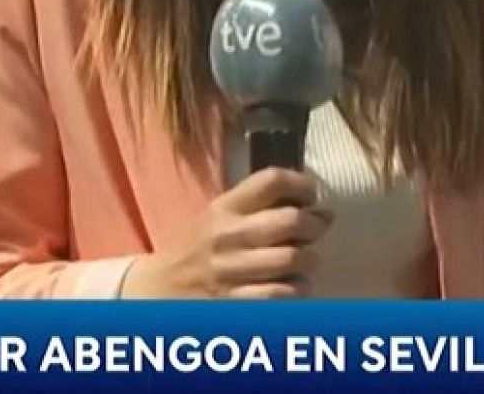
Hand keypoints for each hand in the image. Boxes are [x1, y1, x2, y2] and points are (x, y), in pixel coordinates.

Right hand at [122, 168, 330, 298]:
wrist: (163, 288)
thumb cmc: (202, 247)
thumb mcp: (221, 215)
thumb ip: (262, 204)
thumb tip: (320, 207)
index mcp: (225, 207)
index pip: (271, 180)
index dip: (302, 184)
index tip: (311, 194)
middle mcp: (228, 235)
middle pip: (291, 220)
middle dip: (314, 224)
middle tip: (315, 229)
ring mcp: (231, 271)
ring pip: (294, 258)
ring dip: (309, 259)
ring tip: (303, 260)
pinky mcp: (236, 302)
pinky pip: (285, 294)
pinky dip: (299, 289)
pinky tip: (292, 285)